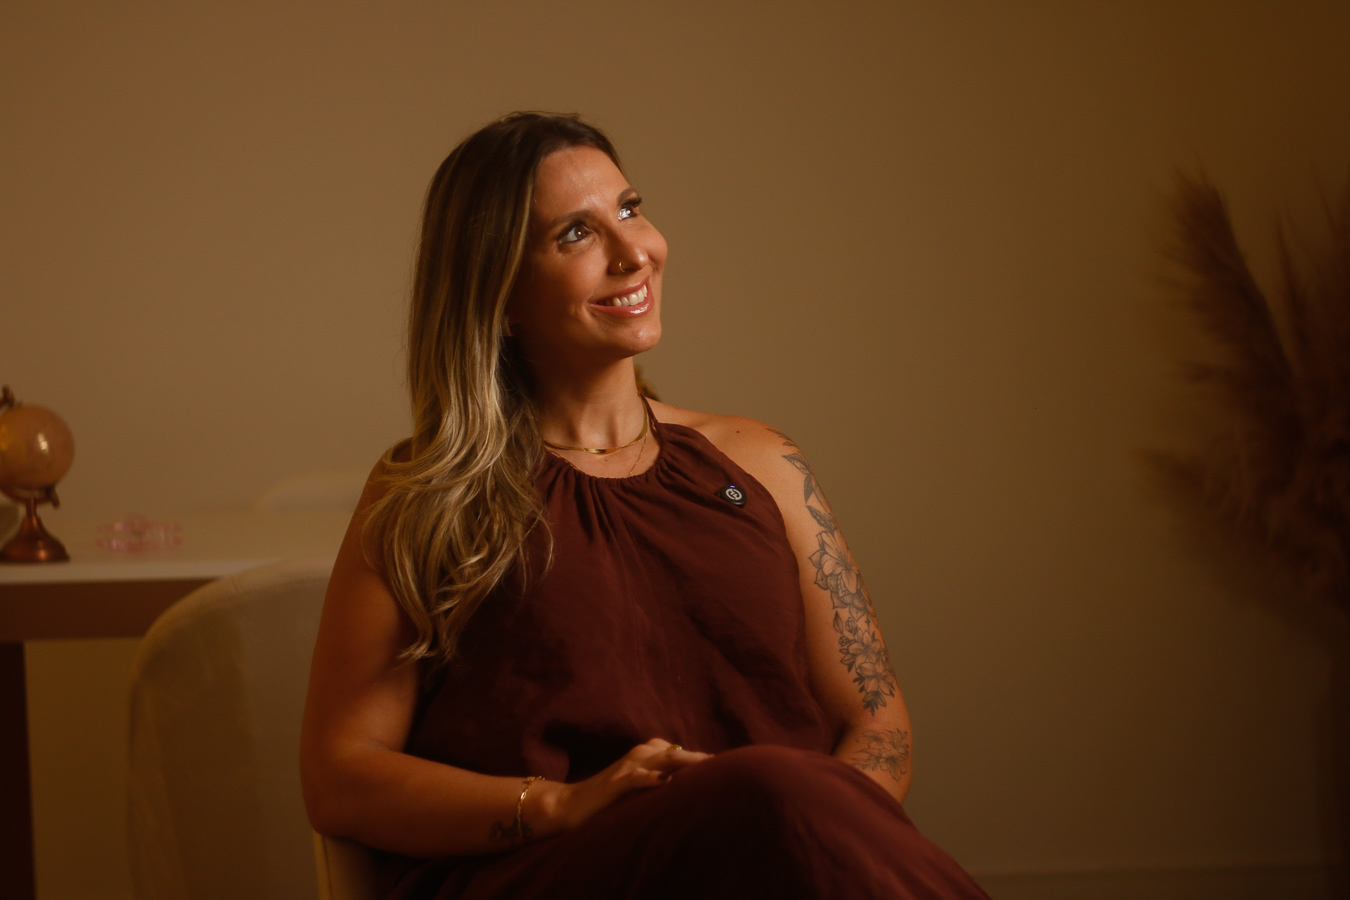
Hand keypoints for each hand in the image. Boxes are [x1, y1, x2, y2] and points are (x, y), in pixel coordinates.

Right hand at [535, 738, 709, 833]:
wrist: (574, 804)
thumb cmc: (611, 796)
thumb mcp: (640, 783)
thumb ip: (661, 778)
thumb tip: (689, 783)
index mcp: (647, 752)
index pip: (681, 753)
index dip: (702, 760)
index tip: (727, 766)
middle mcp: (640, 754)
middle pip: (677, 753)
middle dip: (700, 759)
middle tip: (726, 767)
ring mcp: (628, 767)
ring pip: (662, 759)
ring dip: (684, 762)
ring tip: (707, 767)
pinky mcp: (616, 783)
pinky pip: (636, 778)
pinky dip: (650, 778)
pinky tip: (664, 782)